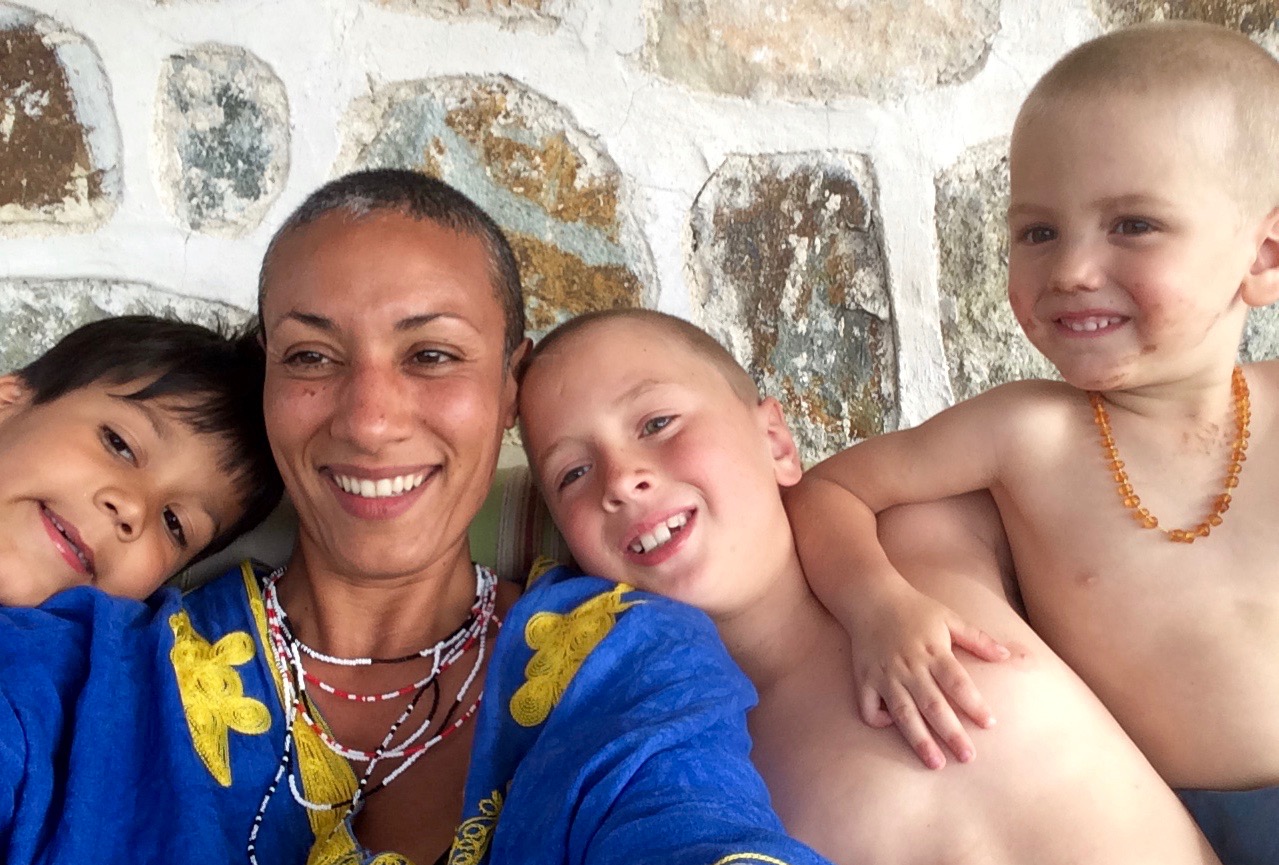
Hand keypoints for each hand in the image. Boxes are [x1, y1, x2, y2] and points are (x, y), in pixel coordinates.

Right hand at [847, 584, 1008, 768]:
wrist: (870, 597)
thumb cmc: (914, 609)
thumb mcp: (949, 618)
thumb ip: (978, 639)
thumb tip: (1007, 655)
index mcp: (932, 651)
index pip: (956, 682)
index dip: (973, 704)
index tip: (989, 724)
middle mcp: (909, 666)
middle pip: (933, 704)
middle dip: (951, 733)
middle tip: (968, 757)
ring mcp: (885, 675)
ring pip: (904, 712)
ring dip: (919, 739)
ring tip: (936, 763)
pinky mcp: (864, 679)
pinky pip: (869, 707)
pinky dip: (879, 719)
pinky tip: (892, 727)